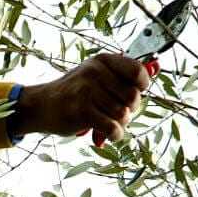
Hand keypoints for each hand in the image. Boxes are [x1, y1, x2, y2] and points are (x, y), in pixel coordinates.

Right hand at [12, 54, 150, 143]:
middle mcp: (95, 72)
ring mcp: (87, 91)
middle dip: (129, 110)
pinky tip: (107, 135)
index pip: (137, 71)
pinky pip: (112, 128)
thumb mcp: (98, 77)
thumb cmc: (74, 93)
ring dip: (119, 125)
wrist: (40, 106)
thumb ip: (125, 75)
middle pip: (133, 97)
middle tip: (116, 112)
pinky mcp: (81, 110)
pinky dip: (114, 135)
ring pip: (123, 114)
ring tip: (107, 124)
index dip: (142, 86)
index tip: (134, 92)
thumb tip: (157, 67)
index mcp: (102, 61)